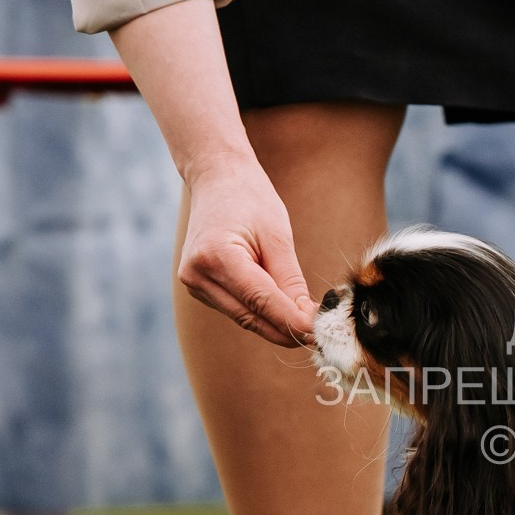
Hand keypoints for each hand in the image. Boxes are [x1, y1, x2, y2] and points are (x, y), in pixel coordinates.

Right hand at [176, 153, 314, 346]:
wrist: (216, 178)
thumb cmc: (249, 198)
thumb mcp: (278, 236)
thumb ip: (290, 280)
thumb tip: (306, 318)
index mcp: (216, 256)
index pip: (260, 301)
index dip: (292, 321)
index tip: (320, 333)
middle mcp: (197, 274)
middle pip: (250, 317)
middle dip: (287, 329)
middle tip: (320, 335)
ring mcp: (194, 283)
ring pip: (244, 318)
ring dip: (276, 324)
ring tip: (308, 321)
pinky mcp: (199, 287)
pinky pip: (237, 309)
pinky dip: (261, 312)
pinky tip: (284, 309)